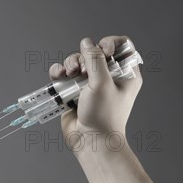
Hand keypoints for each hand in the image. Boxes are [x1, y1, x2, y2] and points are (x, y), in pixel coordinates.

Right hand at [49, 35, 142, 149]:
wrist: (90, 141)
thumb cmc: (103, 115)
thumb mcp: (102, 83)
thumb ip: (95, 59)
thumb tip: (86, 42)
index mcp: (125, 73)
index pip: (121, 46)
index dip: (109, 43)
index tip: (102, 51)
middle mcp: (108, 77)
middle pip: (94, 52)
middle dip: (84, 56)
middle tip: (83, 71)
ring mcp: (89, 84)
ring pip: (77, 62)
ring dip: (70, 63)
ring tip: (68, 74)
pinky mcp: (73, 92)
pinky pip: (64, 75)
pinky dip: (59, 72)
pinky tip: (58, 75)